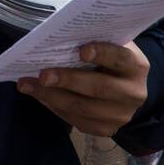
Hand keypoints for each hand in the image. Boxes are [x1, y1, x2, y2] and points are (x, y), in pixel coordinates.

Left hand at [17, 42, 149, 136]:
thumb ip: (91, 39)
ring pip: (84, 108)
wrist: (125, 88)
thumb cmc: (107, 59)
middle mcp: (134, 93)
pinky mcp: (108, 129)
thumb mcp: (107, 45)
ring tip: (27, 85)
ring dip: (51, 96)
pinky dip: (55, 108)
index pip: (121, 58)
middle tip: (42, 75)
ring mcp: (122, 115)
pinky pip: (77, 121)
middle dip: (67, 80)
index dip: (103, 54)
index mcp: (136, 66)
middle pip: (99, 88)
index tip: (81, 51)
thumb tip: (56, 35)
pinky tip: (39, 96)